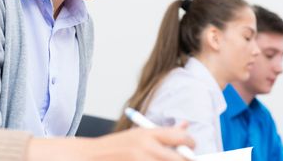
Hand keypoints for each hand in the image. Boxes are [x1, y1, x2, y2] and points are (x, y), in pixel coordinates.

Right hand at [27, 124, 194, 160]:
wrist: (91, 157)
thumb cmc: (115, 147)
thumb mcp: (139, 134)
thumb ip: (164, 133)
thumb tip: (186, 125)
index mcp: (149, 134)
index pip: (181, 137)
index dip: (191, 143)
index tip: (191, 147)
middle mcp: (148, 149)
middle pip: (182, 159)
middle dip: (186, 159)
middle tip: (182, 158)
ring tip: (162, 159)